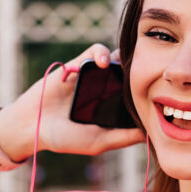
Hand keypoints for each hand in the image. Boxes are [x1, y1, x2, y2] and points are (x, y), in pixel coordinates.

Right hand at [0, 43, 145, 157]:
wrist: (33, 126)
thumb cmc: (65, 138)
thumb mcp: (99, 141)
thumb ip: (124, 137)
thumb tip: (152, 134)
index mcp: (114, 106)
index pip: (138, 93)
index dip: (148, 90)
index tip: (157, 92)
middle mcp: (106, 89)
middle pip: (131, 73)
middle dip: (141, 71)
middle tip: (149, 74)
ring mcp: (93, 76)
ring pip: (118, 58)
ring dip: (125, 59)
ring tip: (127, 68)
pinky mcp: (78, 64)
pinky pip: (96, 50)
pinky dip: (102, 52)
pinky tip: (103, 63)